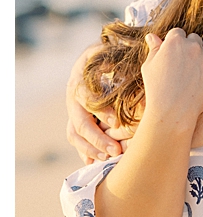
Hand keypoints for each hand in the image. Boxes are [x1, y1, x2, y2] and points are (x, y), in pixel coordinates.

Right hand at [66, 43, 123, 162]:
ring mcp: (73, 110)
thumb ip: (113, 58)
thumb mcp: (112, 51)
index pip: (86, 98)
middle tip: (115, 150)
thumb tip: (113, 65)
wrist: (101, 55)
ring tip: (107, 158)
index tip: (116, 123)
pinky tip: (95, 164)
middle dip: (97, 138)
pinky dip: (85, 152)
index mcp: (80, 80)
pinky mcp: (76, 119)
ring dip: (90, 148)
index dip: (100, 111)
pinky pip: (76, 140)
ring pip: (74, 134)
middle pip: (79, 122)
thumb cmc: (111, 54)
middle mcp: (72, 96)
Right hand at [139, 29, 202, 128]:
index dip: (175, 44)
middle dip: (190, 49)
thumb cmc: (157, 89)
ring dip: (202, 58)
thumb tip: (152, 36)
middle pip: (194, 39)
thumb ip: (154, 49)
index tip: (174, 56)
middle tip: (184, 66)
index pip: (178, 33)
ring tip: (193, 75)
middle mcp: (192, 45)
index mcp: (174, 41)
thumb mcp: (149, 66)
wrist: (173, 110)